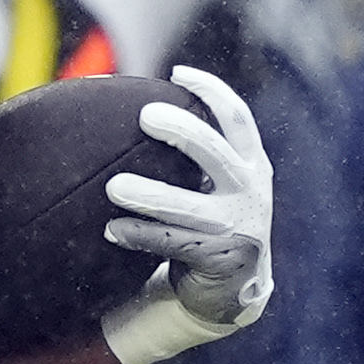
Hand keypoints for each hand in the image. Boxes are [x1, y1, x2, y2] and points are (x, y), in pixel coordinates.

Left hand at [101, 65, 274, 363]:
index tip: (178, 74)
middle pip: (215, 153)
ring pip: (189, 207)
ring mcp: (238, 228)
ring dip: (150, 195)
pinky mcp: (221, 260)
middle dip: (181, 131)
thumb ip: (198, 158)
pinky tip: (111, 230)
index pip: (238, 118)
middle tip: (145, 116)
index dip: (212, 92)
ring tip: (114, 186)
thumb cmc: (214, 224)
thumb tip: (138, 112)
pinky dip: (139, 236)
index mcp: (252, 165)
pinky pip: (172, 244)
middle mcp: (250, 191)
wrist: (236, 289)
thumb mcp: (220, 186)